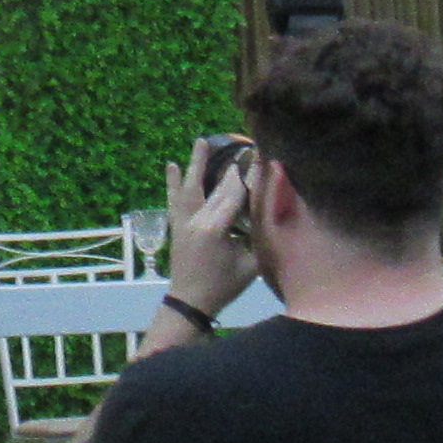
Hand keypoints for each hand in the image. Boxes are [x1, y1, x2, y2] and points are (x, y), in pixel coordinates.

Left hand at [161, 144, 260, 318]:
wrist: (190, 301)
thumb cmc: (224, 286)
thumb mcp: (250, 265)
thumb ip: (259, 238)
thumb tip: (271, 214)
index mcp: (216, 229)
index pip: (237, 195)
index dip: (251, 175)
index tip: (261, 156)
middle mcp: (197, 220)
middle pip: (218, 188)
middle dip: (233, 167)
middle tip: (246, 146)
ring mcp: (183, 221)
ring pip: (192, 187)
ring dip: (197, 163)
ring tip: (201, 141)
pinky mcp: (176, 226)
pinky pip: (174, 200)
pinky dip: (173, 183)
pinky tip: (170, 166)